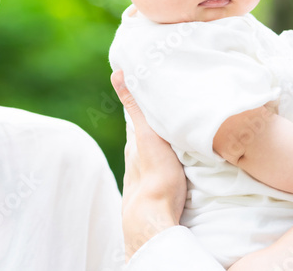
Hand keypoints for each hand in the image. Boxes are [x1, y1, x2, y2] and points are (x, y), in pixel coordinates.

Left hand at [111, 70, 186, 258]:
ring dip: (162, 146)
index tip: (149, 91)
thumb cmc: (154, 176)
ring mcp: (144, 178)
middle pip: (144, 137)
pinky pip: (161, 172)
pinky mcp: (155, 193)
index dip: (143, 106)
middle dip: (153, 125)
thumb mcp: (147, 134)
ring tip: (175, 135)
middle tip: (167, 111)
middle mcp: (135, 160)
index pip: (136, 118)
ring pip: (152, 156)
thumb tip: (117, 72)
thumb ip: (135, 106)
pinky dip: (166, 163)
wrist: (153, 220)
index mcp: (134, 144)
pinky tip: (175, 165)